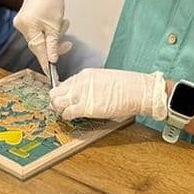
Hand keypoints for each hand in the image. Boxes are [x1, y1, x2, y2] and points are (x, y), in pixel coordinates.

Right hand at [13, 0, 71, 74]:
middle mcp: (21, 25)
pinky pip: (38, 30)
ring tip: (64, 23)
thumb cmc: (52, 0)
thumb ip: (53, 44)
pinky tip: (57, 21)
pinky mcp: (26, 17)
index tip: (51, 75)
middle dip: (55, 45)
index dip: (45, 63)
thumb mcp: (56, 25)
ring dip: (54, 34)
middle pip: (39, 44)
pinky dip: (49, 29)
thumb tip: (51, 61)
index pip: (37, 50)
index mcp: (27, 27)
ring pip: (40, 37)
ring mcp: (22, 21)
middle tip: (68, 44)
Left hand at [49, 68, 167, 120]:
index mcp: (85, 75)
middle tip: (63, 109)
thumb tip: (86, 94)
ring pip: (57, 103)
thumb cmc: (127, 86)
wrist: (138, 90)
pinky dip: (66, 117)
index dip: (63, 95)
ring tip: (68, 114)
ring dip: (60, 110)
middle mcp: (80, 83)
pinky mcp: (86, 107)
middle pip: (55, 93)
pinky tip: (73, 118)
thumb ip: (91, 85)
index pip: (63, 84)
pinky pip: (66, 113)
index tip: (66, 101)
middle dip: (56, 102)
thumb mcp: (104, 79)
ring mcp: (82, 94)